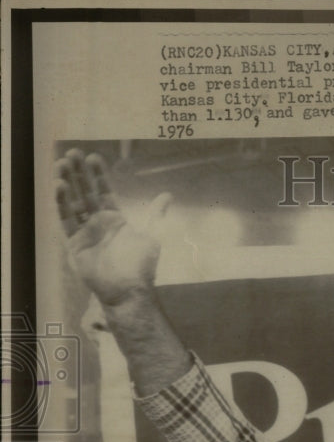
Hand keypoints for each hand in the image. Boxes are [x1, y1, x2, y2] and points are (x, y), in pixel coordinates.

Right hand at [56, 149, 169, 305]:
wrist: (129, 289)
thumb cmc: (141, 265)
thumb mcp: (152, 234)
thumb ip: (156, 214)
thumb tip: (167, 195)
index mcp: (114, 219)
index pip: (103, 190)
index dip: (98, 174)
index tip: (93, 156)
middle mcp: (97, 223)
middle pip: (85, 192)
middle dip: (79, 173)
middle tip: (73, 152)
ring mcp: (85, 232)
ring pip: (72, 202)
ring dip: (67, 182)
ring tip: (62, 163)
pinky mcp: (74, 243)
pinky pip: (65, 220)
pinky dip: (61, 203)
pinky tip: (59, 185)